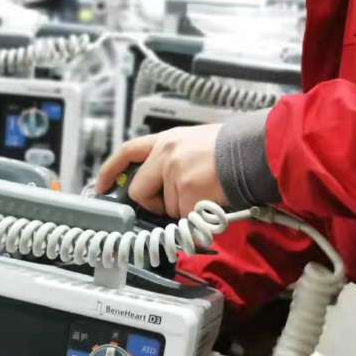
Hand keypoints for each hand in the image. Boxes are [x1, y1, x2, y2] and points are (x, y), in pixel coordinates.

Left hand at [96, 124, 226, 217]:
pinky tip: (212, 200)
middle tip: (175, 201)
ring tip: (207, 192)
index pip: (127, 151)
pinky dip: (197, 215)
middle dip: (154, 203)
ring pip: (167, 208)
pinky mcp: (186, 192)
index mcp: (167, 139)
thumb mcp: (197, 141)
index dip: (109, 171)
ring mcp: (174, 173)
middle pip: (139, 190)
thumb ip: (174, 158)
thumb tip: (163, 182)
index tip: (101, 186)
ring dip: (185, 208)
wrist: (254, 149)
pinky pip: (184, 216)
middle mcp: (165, 154)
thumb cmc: (234, 147)